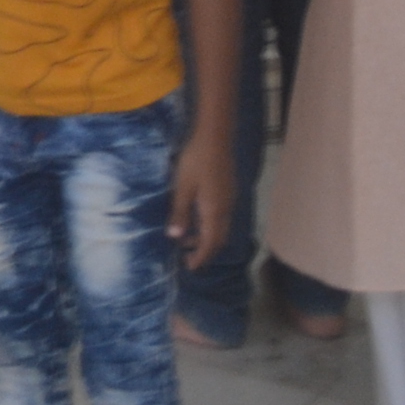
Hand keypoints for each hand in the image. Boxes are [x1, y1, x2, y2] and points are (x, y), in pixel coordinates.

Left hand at [167, 129, 234, 269]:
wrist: (215, 138)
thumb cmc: (195, 161)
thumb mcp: (182, 187)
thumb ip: (180, 213)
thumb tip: (175, 237)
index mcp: (214, 212)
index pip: (210, 244)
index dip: (201, 257)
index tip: (189, 267)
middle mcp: (226, 210)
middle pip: (218, 239)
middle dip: (204, 251)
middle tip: (188, 258)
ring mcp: (229, 200)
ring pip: (220, 228)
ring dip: (206, 238)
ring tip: (187, 239)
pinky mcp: (228, 191)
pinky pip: (221, 217)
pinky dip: (209, 225)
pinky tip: (197, 218)